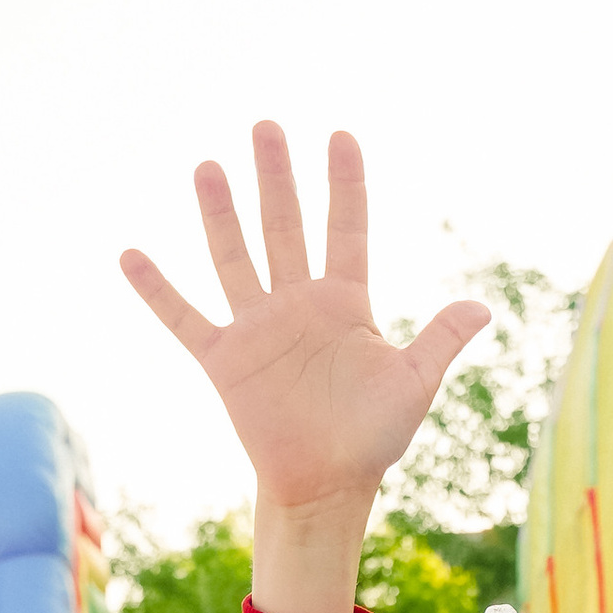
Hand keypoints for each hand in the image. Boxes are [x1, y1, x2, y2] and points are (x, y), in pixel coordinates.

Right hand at [121, 128, 487, 519]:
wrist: (327, 486)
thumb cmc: (374, 439)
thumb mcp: (413, 384)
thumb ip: (440, 340)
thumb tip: (482, 307)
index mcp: (346, 304)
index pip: (346, 229)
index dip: (345, 185)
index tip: (340, 135)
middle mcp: (298, 305)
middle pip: (285, 227)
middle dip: (277, 177)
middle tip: (267, 126)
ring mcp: (259, 328)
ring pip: (235, 257)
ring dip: (221, 214)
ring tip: (209, 166)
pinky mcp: (226, 360)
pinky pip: (185, 318)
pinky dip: (158, 290)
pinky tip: (130, 256)